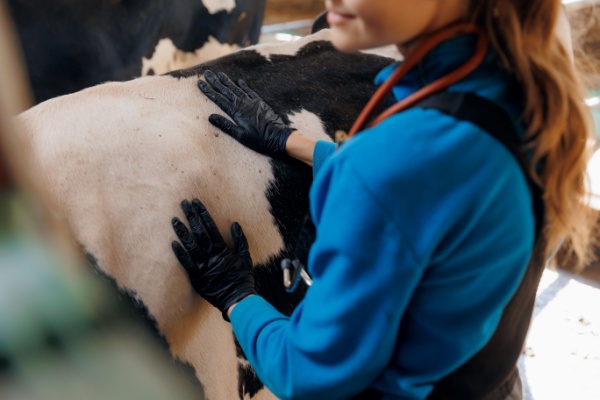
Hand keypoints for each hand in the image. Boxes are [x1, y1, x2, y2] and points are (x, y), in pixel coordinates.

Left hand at [171, 199, 255, 320]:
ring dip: (182, 232)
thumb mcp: (246, 257)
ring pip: (190, 246)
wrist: (237, 299)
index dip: (203, 214)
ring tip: (174, 220)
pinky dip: (180, 253)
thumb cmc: (243, 278)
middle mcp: (212, 256)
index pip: (210, 227)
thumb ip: (240, 240)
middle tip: (183, 204)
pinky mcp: (197, 278)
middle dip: (191, 217)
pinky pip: (186, 264)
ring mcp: (203, 267)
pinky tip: (173, 243)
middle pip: (199, 233)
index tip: (196, 203)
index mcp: (223, 250)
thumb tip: (234, 224)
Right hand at [197, 70, 295, 155]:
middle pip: (226, 91)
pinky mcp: (259, 102)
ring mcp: (252, 102)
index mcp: (236, 112)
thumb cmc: (259, 140)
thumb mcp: (240, 136)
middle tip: (206, 73)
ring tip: (219, 74)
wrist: (278, 136)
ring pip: (236, 89)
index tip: (200, 83)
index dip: (209, 91)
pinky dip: (243, 85)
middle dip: (215, 82)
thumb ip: (226, 125)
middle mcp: (243, 104)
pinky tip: (238, 81)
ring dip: (227, 81)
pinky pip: (249, 91)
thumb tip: (210, 116)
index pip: (219, 99)